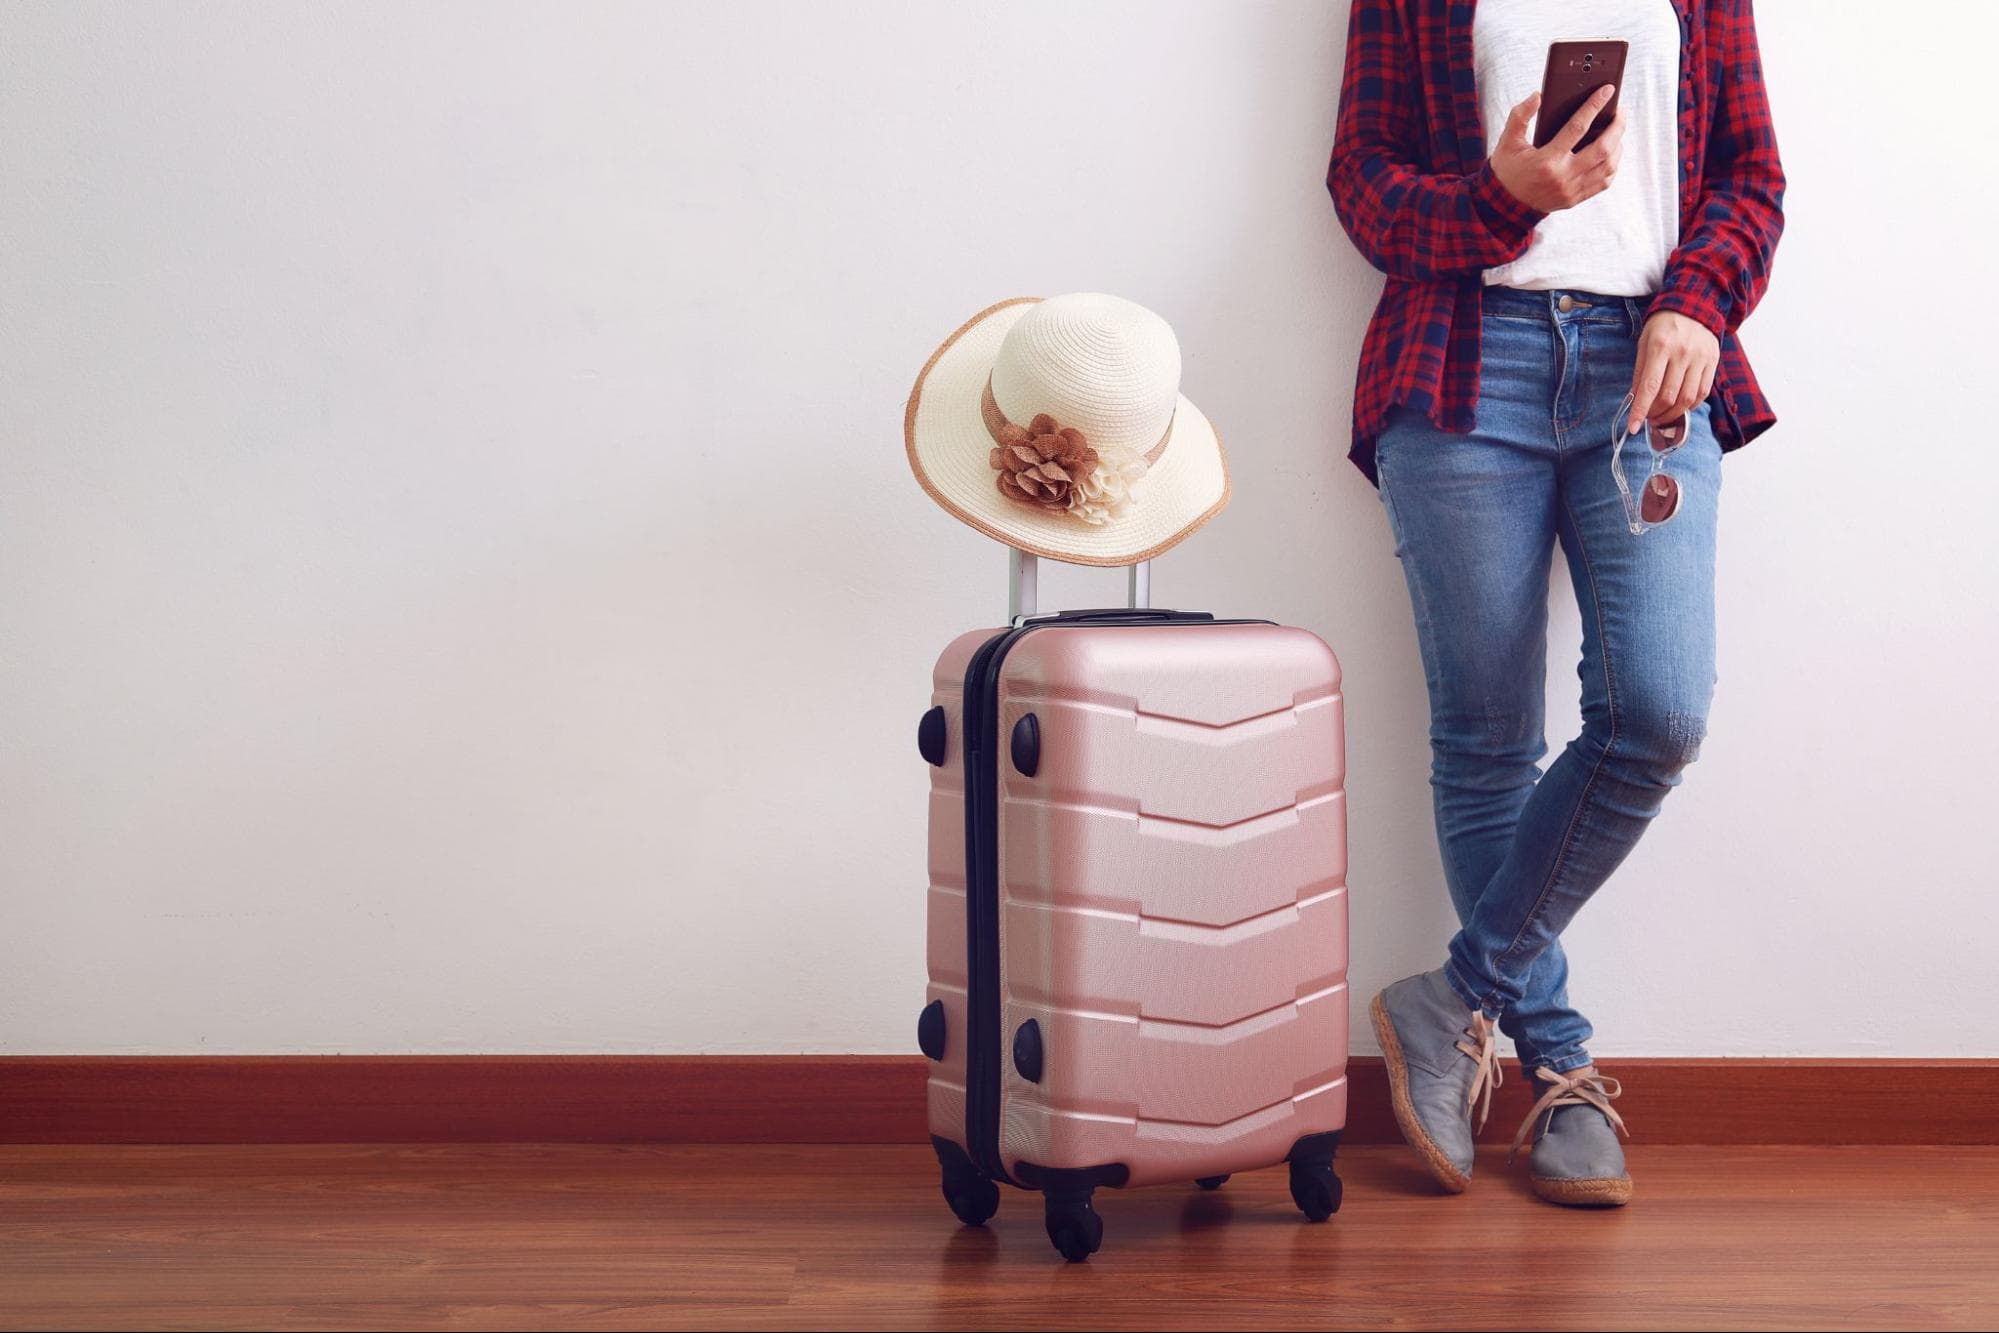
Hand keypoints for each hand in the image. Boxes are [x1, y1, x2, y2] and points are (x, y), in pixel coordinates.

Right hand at [1489, 88, 1624, 213]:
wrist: (1505, 204)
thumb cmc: (1508, 170)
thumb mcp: (1507, 142)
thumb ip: (1520, 117)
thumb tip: (1537, 96)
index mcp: (1546, 160)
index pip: (1577, 128)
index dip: (1594, 106)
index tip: (1606, 91)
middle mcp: (1563, 176)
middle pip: (1603, 148)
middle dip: (1617, 126)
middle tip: (1620, 112)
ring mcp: (1571, 190)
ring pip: (1608, 165)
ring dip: (1618, 145)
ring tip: (1616, 131)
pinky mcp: (1576, 198)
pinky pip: (1604, 182)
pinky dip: (1613, 165)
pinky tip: (1611, 153)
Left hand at [1627, 311, 1719, 432]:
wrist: (1694, 307)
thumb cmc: (1663, 327)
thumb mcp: (1644, 343)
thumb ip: (1640, 372)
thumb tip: (1634, 401)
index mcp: (1660, 347)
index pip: (1649, 387)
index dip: (1640, 411)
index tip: (1632, 428)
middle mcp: (1682, 353)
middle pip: (1669, 396)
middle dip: (1655, 414)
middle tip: (1648, 418)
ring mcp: (1700, 358)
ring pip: (1687, 399)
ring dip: (1672, 415)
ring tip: (1662, 416)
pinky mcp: (1713, 362)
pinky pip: (1703, 393)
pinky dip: (1689, 406)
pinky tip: (1679, 407)